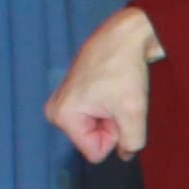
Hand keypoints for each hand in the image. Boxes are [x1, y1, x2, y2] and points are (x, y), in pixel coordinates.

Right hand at [45, 7, 160, 161]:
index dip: (113, 135)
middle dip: (109, 125)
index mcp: (62, 116)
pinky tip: (111, 86)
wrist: (126, 34)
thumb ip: (132, 143)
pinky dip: (107, 105)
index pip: (95, 153)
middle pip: (92, 140)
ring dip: (110, 115)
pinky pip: (93, 114)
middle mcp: (55, 110)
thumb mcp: (134, 113)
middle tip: (118, 99)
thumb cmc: (125, 70)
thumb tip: (126, 154)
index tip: (117, 110)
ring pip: (94, 127)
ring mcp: (61, 100)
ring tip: (115, 92)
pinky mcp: (71, 92)